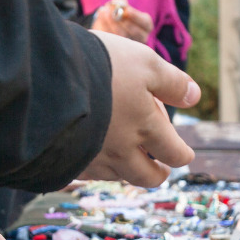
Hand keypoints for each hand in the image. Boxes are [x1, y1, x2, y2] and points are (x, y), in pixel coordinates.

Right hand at [80, 31, 200, 187]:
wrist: (43, 79)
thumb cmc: (100, 67)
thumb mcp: (145, 62)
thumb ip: (173, 82)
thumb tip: (195, 97)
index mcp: (146, 129)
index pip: (174, 153)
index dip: (182, 155)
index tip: (184, 155)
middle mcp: (122, 152)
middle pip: (147, 177)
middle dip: (157, 174)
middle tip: (160, 168)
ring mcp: (92, 160)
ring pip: (116, 176)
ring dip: (126, 171)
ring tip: (126, 160)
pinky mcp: (66, 161)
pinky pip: (85, 174)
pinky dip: (93, 169)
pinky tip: (90, 157)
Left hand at [91, 0, 153, 42]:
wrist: (109, 22)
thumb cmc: (119, 11)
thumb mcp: (121, 4)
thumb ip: (121, 2)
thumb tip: (119, 4)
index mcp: (146, 26)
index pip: (145, 23)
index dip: (136, 17)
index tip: (127, 10)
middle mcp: (142, 38)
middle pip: (135, 32)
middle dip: (122, 22)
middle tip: (111, 12)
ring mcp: (131, 46)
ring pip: (122, 38)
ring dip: (111, 24)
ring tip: (103, 12)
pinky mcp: (118, 49)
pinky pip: (112, 41)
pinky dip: (105, 28)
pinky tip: (101, 19)